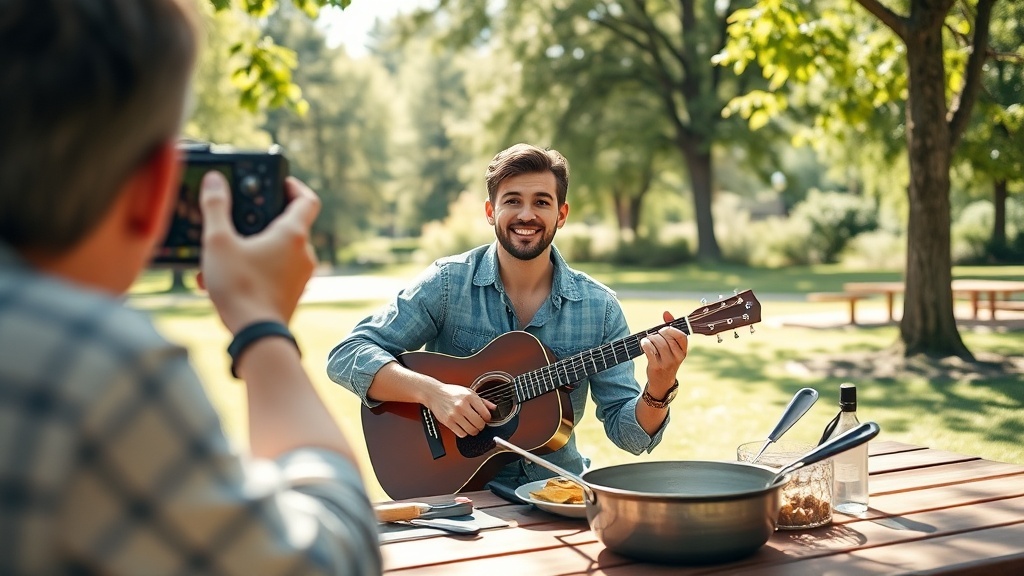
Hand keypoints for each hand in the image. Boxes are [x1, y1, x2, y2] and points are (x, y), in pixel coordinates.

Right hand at [196, 172, 320, 332]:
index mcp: (293, 234)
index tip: (278, 182)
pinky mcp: (292, 294)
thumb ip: (215, 207)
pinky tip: (224, 279)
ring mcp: (301, 276)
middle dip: (261, 221)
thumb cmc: (240, 287)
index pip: (307, 199)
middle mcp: (304, 254)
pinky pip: (274, 273)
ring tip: (222, 255)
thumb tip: (215, 180)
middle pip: (289, 225)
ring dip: (252, 248)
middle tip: (239, 218)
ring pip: (278, 252)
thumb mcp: (218, 241)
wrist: (256, 335)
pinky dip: (254, 269)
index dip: (293, 186)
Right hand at [423, 384, 497, 437]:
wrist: (434, 393)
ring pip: (471, 430)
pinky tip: (463, 427)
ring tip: (472, 426)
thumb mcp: (469, 392)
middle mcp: (462, 405)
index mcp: (469, 397)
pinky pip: (461, 434)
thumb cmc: (451, 392)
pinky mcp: (448, 422)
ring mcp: (454, 414)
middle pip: (479, 423)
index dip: (488, 418)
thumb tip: (494, 408)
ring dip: (474, 430)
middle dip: (481, 426)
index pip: (485, 414)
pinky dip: (464, 433)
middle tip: (479, 423)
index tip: (486, 418)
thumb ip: (483, 401)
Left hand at [640, 311, 688, 393]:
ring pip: (658, 342)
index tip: (663, 329)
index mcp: (683, 351)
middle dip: (658, 333)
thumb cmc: (666, 359)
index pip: (681, 336)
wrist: (662, 382)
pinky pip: (650, 350)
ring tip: (648, 340)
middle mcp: (677, 357)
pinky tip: (644, 344)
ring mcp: (667, 363)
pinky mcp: (656, 366)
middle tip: (653, 335)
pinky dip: (645, 344)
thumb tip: (666, 313)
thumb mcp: (672, 347)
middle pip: (667, 337)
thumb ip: (670, 329)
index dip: (671, 329)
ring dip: (650, 338)